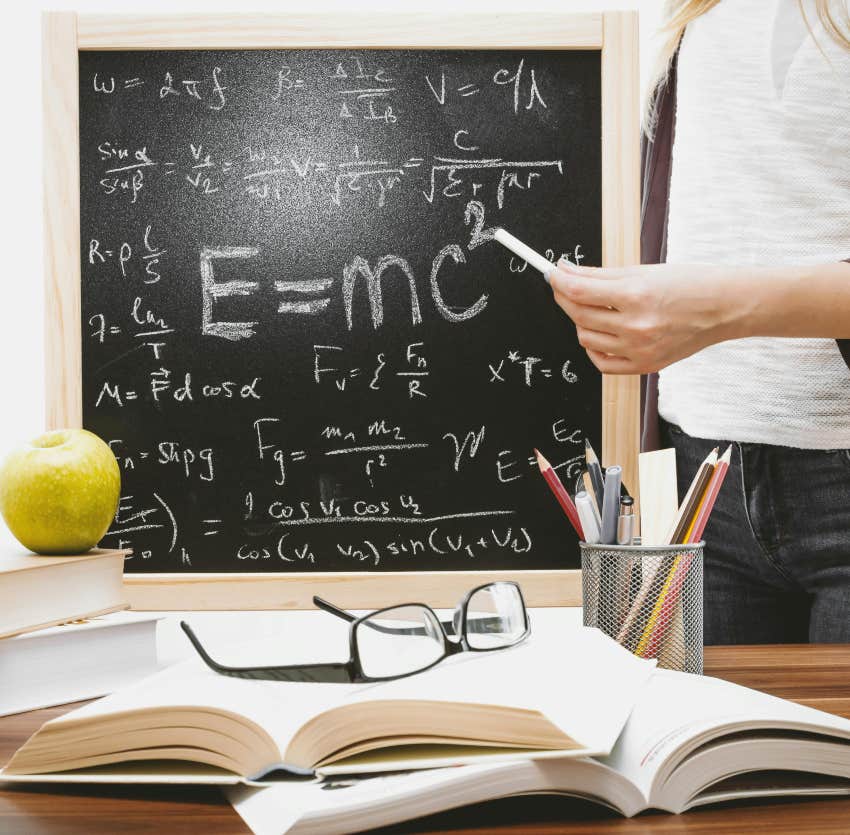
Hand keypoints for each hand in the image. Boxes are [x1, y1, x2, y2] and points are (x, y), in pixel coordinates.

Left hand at [550, 261, 742, 373]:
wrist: (723, 307)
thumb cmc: (688, 284)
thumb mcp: (643, 271)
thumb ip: (600, 275)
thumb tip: (567, 272)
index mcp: (636, 296)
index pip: (579, 291)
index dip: (558, 281)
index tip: (552, 274)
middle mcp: (636, 326)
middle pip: (579, 315)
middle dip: (564, 298)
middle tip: (563, 286)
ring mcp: (639, 349)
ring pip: (586, 339)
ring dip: (580, 321)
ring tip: (591, 308)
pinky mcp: (644, 365)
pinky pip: (602, 363)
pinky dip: (593, 349)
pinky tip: (599, 334)